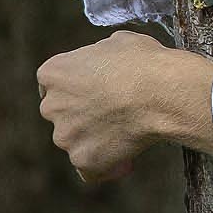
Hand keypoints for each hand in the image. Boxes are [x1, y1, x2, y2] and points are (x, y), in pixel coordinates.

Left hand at [38, 32, 212, 181]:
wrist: (161, 93)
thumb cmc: (145, 63)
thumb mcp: (120, 43)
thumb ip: (101, 57)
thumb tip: (110, 63)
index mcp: (53, 72)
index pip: (55, 84)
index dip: (79, 89)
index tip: (99, 93)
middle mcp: (51, 105)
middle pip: (63, 115)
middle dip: (84, 116)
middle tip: (116, 115)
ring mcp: (64, 135)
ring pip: (76, 142)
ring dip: (97, 141)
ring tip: (129, 137)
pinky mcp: (82, 159)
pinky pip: (91, 169)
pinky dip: (106, 168)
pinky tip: (126, 162)